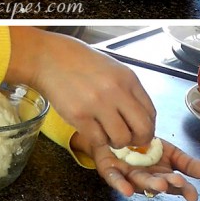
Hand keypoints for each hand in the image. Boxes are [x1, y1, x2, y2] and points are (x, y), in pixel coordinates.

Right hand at [8, 27, 155, 148]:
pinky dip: (97, 140)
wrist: (48, 58)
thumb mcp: (112, 69)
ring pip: (121, 139)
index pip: (151, 113)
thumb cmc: (79, 62)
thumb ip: (127, 90)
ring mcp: (97, 104)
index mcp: (128, 79)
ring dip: (115, 141)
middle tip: (127, 139)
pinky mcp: (79, 116)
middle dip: (137, 140)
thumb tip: (138, 117)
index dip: (146, 127)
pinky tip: (91, 130)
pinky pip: (98, 140)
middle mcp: (116, 91)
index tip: (138, 130)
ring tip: (105, 133)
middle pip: (142, 129)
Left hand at [71, 135, 199, 200]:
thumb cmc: (146, 147)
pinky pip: (113, 178)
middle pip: (156, 183)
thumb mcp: (170, 152)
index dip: (183, 190)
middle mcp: (145, 178)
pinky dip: (119, 184)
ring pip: (137, 181)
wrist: (120, 133)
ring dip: (148, 183)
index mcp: (161, 175)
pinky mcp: (109, 169)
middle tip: (176, 182)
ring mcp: (126, 175)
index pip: (175, 185)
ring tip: (159, 184)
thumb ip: (187, 163)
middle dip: (166, 184)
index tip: (192, 195)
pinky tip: (126, 190)